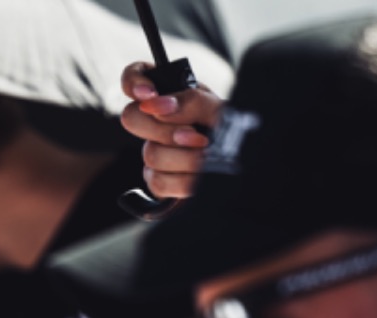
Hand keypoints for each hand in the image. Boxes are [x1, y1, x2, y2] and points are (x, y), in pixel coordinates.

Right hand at [119, 61, 222, 200]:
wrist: (245, 169)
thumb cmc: (234, 133)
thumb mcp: (220, 109)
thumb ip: (191, 100)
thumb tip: (159, 105)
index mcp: (171, 93)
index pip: (134, 77)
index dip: (134, 82)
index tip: (149, 95)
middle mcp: (158, 120)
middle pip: (131, 118)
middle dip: (164, 130)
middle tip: (194, 136)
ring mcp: (156, 150)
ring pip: (150, 153)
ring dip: (184, 158)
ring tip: (207, 157)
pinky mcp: (159, 179)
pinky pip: (157, 181)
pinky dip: (183, 180)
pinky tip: (198, 178)